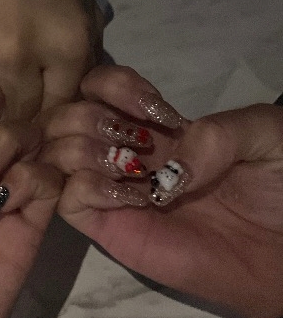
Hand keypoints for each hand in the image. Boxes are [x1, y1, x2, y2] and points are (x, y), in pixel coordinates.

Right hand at [0, 0, 102, 119]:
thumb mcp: (79, 8)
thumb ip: (85, 61)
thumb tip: (74, 113)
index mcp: (65, 46)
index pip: (59, 111)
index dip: (48, 113)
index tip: (37, 106)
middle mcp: (15, 57)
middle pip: (16, 118)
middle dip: (14, 112)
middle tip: (6, 97)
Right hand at [42, 65, 282, 317]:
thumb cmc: (279, 191)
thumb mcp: (267, 134)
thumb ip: (221, 131)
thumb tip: (171, 165)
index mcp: (155, 125)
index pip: (100, 85)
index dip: (114, 87)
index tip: (159, 113)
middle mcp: (125, 153)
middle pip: (65, 114)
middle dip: (91, 118)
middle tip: (139, 145)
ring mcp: (114, 193)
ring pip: (55, 155)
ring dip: (84, 151)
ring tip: (133, 172)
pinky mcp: (113, 232)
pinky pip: (69, 202)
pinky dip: (89, 190)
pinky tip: (133, 200)